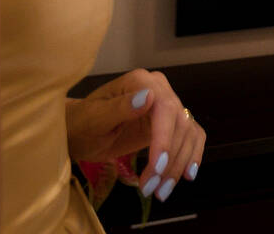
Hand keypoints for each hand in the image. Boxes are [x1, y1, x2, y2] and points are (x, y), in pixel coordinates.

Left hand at [67, 69, 206, 202]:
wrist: (80, 131)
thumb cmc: (81, 124)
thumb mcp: (93, 119)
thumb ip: (119, 107)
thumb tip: (148, 97)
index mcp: (141, 82)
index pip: (165, 109)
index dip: (165, 140)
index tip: (157, 168)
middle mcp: (160, 89)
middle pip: (180, 125)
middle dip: (169, 160)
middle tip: (151, 189)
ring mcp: (168, 105)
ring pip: (188, 134)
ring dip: (178, 165)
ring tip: (161, 191)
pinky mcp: (171, 123)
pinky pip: (192, 137)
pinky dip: (192, 156)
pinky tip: (187, 175)